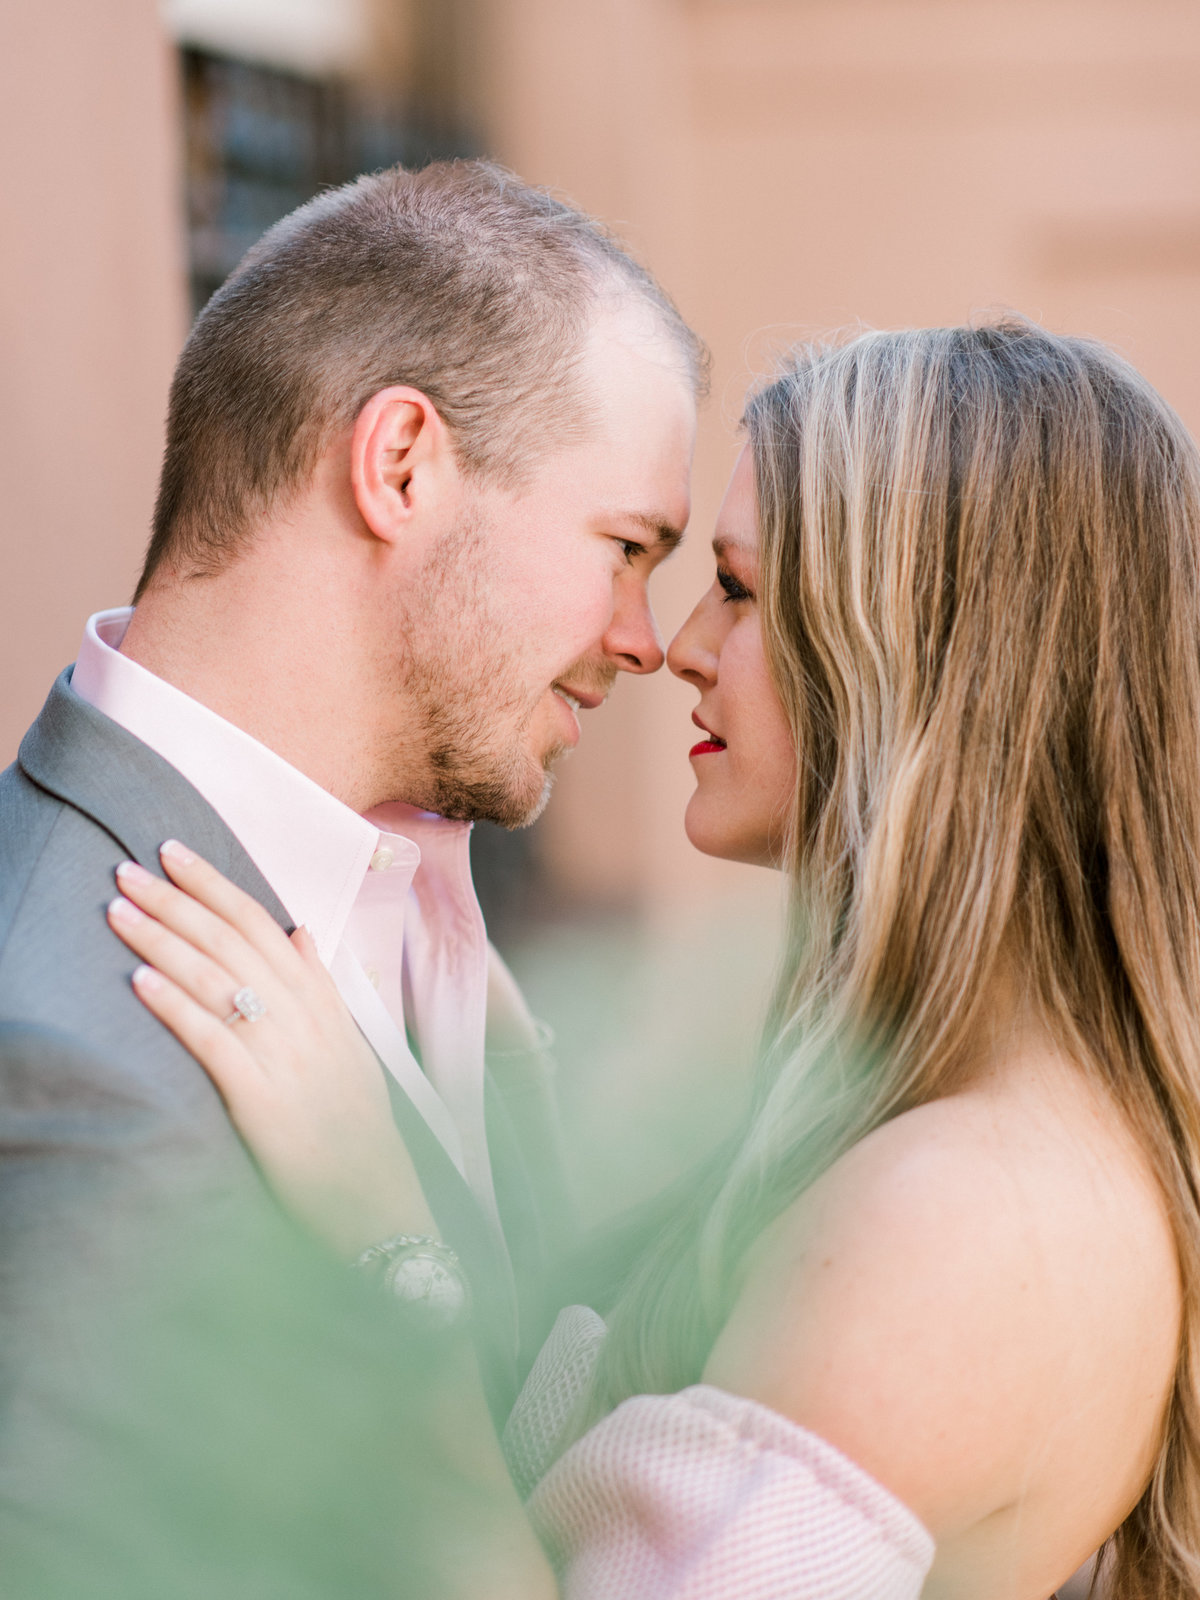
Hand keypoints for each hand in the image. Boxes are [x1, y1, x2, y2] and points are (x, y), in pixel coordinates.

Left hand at [107, 840, 436, 1257]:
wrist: (379, 1200)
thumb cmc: (358, 1128)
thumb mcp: (350, 1045)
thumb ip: (322, 986)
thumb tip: (301, 929)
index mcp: (322, 1002)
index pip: (261, 924)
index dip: (215, 886)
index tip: (174, 853)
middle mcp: (304, 1018)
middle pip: (230, 942)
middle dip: (175, 902)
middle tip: (126, 870)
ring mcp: (285, 1055)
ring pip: (217, 981)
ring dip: (163, 942)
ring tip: (118, 912)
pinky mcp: (263, 1099)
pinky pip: (214, 1042)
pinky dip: (177, 1008)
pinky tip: (141, 982)